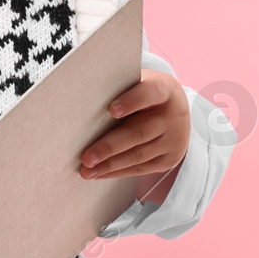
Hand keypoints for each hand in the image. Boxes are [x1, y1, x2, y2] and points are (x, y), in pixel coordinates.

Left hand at [79, 69, 189, 204]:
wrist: (176, 110)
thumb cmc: (144, 94)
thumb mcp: (137, 83)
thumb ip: (118, 90)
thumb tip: (82, 103)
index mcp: (164, 90)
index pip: (149, 94)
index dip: (131, 102)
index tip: (111, 110)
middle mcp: (173, 116)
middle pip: (139, 133)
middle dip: (109, 147)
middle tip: (86, 157)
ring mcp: (174, 140)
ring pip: (138, 155)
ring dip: (109, 165)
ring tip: (87, 170)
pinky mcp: (169, 159)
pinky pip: (141, 168)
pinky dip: (117, 171)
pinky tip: (99, 173)